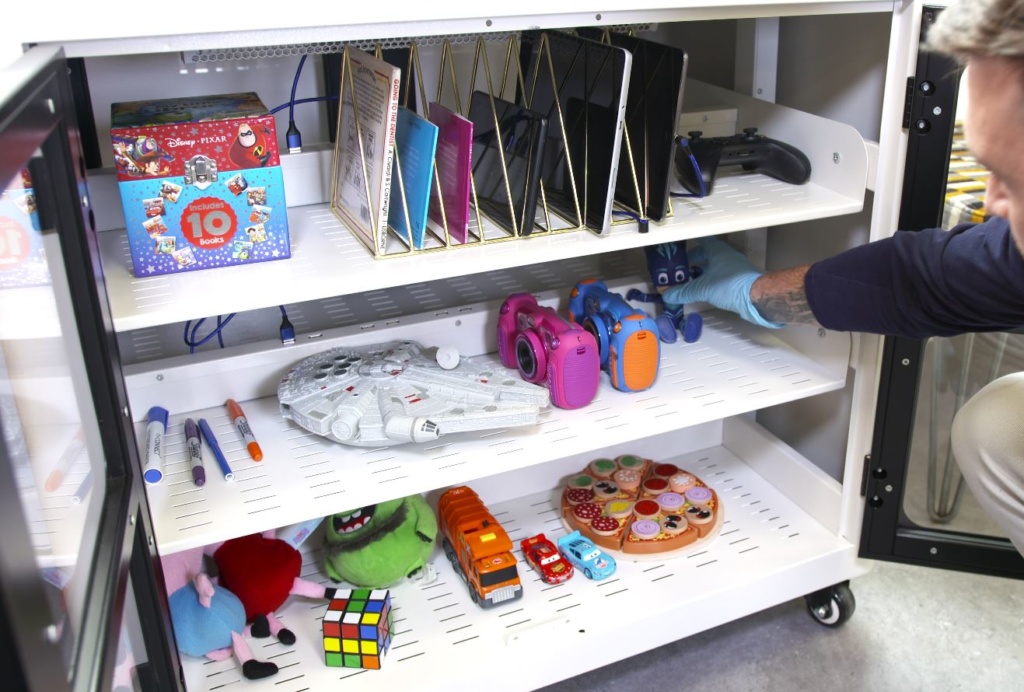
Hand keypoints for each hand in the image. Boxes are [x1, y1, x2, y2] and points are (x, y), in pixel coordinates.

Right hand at [661, 236, 782, 327]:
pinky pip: (721, 278)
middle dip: (694, 262)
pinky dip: (711, 282)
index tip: (681, 250)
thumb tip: (667, 295)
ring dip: (703, 273)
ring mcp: (735, 269)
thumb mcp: (702, 288)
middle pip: (708, 255)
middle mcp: (727, 256)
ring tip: (690, 281)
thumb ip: (684, 292)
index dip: (691, 245)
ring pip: (714, 267)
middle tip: (682, 269)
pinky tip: (705, 291)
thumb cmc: (729, 284)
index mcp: (718, 251)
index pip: (702, 242)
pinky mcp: (739, 281)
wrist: (756, 297)